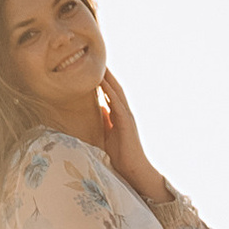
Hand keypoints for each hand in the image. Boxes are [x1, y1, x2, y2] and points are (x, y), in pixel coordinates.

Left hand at [98, 66, 168, 212]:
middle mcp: (124, 113)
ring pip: (117, 93)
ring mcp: (127, 117)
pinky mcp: (127, 124)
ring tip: (100, 65)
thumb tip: (99, 109)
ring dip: (109, 78)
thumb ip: (105, 120)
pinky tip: (103, 84)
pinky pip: (117, 104)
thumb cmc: (121, 155)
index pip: (111, 93)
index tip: (94, 67)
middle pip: (115, 88)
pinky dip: (110, 93)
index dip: (104, 80)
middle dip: (107, 74)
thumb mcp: (108, 134)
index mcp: (119, 115)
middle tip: (97, 58)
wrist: (133, 170)